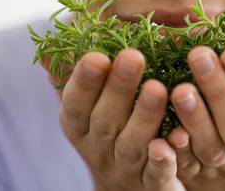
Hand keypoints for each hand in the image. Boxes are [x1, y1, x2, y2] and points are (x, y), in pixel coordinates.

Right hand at [41, 50, 184, 190]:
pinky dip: (164, 160)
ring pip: (132, 146)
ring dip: (144, 117)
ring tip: (158, 88)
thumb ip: (74, 80)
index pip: (74, 104)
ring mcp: (125, 170)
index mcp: (80, 127)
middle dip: (118, 88)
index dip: (83, 82)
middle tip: (134, 57)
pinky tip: (177, 138)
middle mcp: (98, 149)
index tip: (97, 55)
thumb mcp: (87, 110)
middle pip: (105, 121)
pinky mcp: (151, 186)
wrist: (126, 189)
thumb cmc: (110, 135)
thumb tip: (47, 47)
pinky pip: (157, 175)